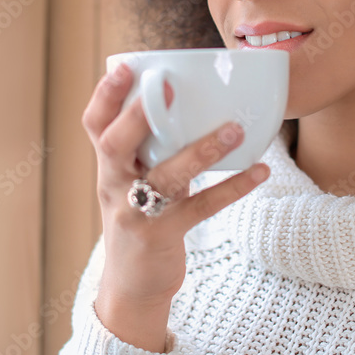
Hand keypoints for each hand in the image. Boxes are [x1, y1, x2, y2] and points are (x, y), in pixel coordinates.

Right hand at [82, 62, 269, 308]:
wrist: (131, 287)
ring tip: (236, 129)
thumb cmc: (140, 218)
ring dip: (202, 149)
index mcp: (107, 166)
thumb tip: (189, 103)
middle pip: (115, 144)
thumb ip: (151, 149)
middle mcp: (113, 185)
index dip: (105, 95)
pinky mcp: (161, 236)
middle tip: (170, 87)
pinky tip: (259, 171)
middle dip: (138, 115)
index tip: (127, 67)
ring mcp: (135, 213)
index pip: (95, 125)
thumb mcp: (135, 182)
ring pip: (166, 175)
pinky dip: (233, 188)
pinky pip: (201, 207)